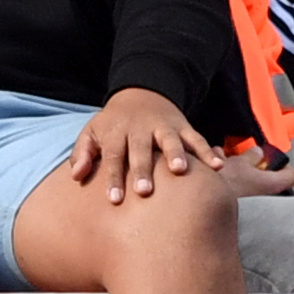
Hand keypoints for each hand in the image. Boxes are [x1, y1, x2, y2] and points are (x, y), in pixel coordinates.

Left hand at [62, 85, 211, 202]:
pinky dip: (207, 152)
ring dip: (175, 154)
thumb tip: (76, 176)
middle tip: (144, 191)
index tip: (114, 200)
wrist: (141, 93)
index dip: (114, 177)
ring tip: (179, 171)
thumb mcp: (92, 132)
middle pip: (141, 149)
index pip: (114, 156)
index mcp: (117, 131)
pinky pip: (197, 138)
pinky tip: (217, 167)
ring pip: (170, 140)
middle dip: (143, 169)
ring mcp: (163, 127)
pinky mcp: (182, 126)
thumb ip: (83, 153)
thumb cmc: (113, 123)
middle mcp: (140, 128)